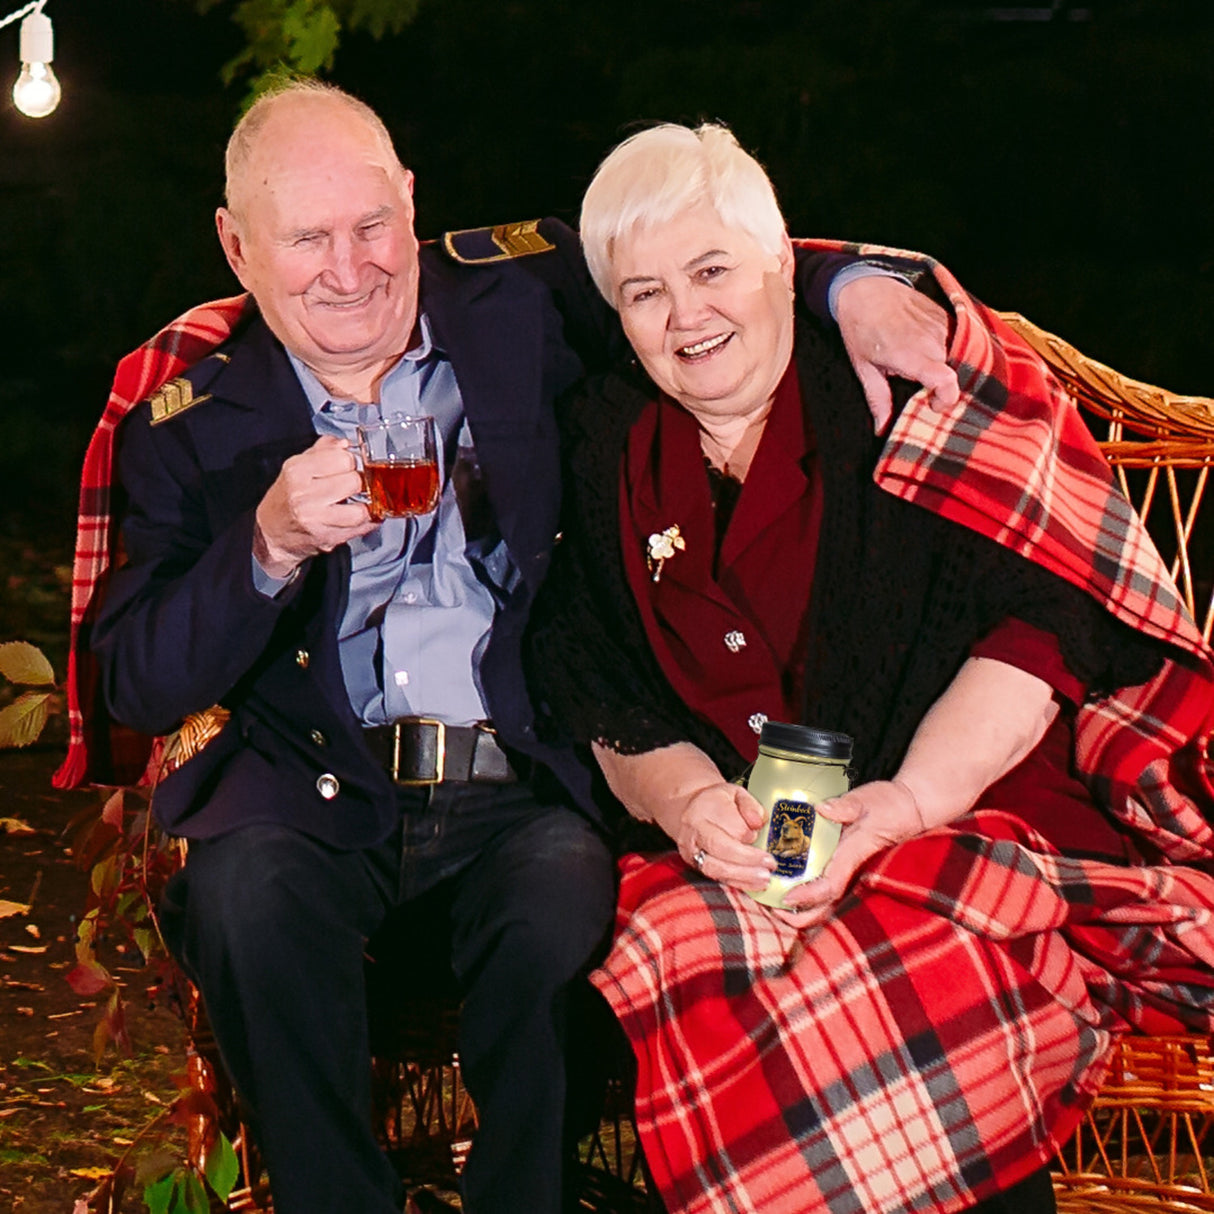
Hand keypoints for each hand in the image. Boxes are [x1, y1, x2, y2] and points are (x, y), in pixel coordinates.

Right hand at [253, 435, 376, 577]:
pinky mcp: (326, 538)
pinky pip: (361, 528)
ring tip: (357, 503)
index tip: (347, 467)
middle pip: (354, 482)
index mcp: (297, 470)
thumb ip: (323, 450)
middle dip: (358, 483)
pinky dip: (368, 522)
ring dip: (365, 506)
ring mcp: (315, 519)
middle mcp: (304, 495)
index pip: (343, 458)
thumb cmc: (288, 497)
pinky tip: (360, 516)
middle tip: (352, 487)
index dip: (350, 462)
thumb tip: (345, 443)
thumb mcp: (298, 466)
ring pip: (361, 510)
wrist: (272, 532)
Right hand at [675, 780, 775, 892]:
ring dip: (743, 875)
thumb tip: (757, 823)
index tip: (759, 833)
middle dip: (748, 858)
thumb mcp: (735, 793)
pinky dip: (738, 883)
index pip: (730, 825)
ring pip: (716, 868)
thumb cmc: (716, 802)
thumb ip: (750, 805)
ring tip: (765, 877)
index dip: (748, 833)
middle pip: (720, 848)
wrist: (691, 810)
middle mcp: (695, 831)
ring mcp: (691, 850)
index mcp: (705, 808)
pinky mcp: (694, 866)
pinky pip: (716, 878)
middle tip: (769, 863)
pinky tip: (755, 884)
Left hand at [779, 779, 923, 927]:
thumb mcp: (865, 800)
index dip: (809, 895)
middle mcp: (850, 869)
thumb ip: (845, 806)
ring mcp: (850, 872)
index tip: (787, 897)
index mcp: (852, 854)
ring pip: (827, 903)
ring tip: (776, 907)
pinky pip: (828, 889)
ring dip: (804, 910)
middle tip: (773, 910)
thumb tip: (822, 809)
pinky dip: (810, 897)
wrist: (909, 808)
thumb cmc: (888, 804)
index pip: (830, 885)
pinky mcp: (848, 868)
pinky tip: (791, 891)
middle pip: (827, 906)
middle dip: (801, 916)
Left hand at [834, 276, 959, 433]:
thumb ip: (877, 399)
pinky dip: (941, 349)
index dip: (946, 399)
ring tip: (916, 364)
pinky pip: (952, 340)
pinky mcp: (944, 315)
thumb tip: (881, 428)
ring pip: (952, 357)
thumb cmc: (861, 328)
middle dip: (938, 386)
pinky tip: (922, 347)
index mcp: (911, 355)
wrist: (865, 288)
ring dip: (940, 365)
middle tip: (918, 388)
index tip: (933, 405)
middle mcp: (931, 340)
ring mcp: (941, 325)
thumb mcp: (863, 368)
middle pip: (951, 373)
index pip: (946, 381)